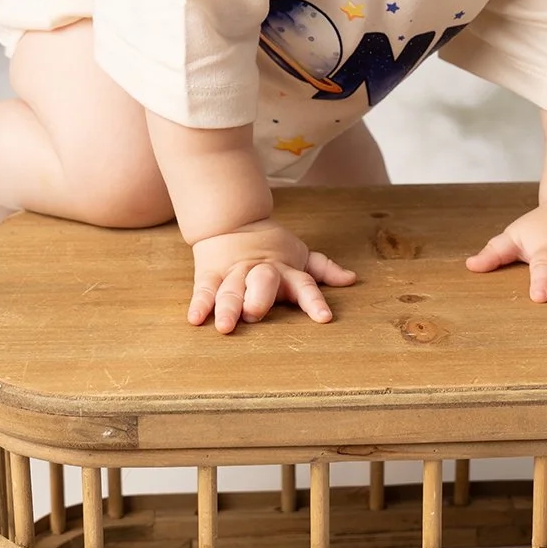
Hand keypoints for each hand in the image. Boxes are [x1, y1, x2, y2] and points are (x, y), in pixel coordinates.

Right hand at [188, 220, 355, 333]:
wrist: (232, 220)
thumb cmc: (272, 247)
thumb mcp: (300, 255)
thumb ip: (323, 268)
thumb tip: (351, 279)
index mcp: (286, 270)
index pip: (304, 285)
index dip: (314, 301)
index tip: (324, 318)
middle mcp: (260, 273)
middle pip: (262, 283)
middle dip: (259, 298)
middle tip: (255, 313)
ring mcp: (234, 273)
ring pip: (231, 290)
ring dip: (227, 307)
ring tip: (225, 327)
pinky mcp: (210, 274)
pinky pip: (204, 290)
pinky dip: (200, 304)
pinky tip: (195, 319)